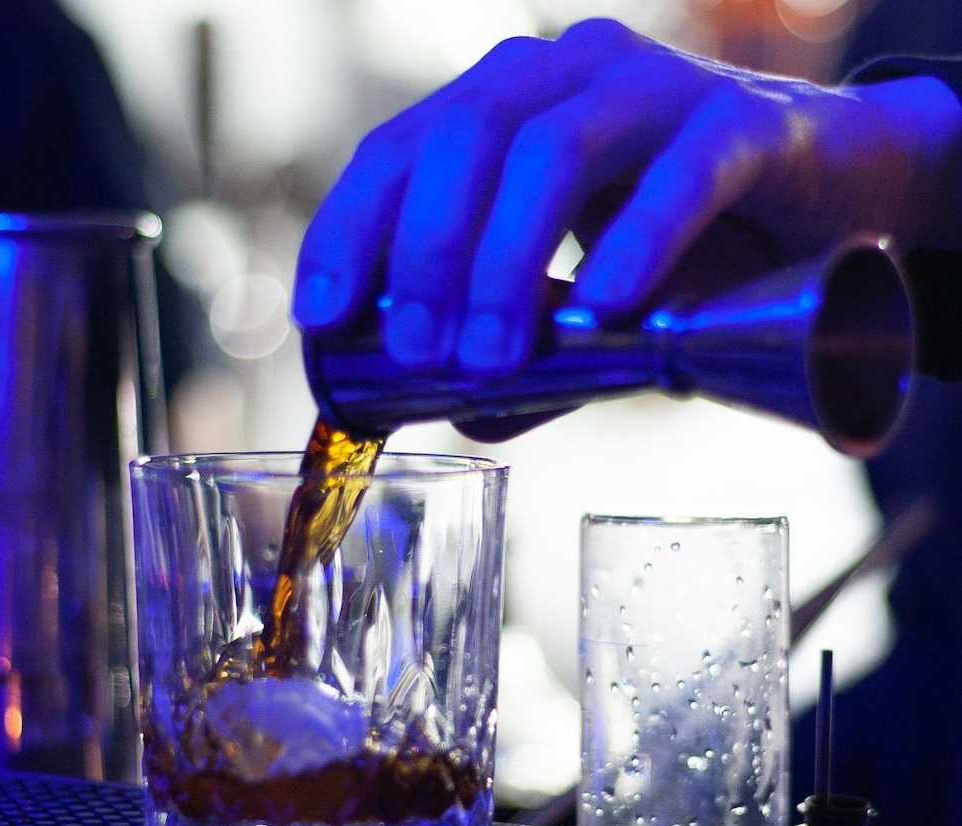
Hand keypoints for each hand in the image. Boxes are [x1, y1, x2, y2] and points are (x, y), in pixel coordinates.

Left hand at [293, 17, 961, 379]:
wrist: (830, 200)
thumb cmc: (686, 243)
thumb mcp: (584, 306)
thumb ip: (529, 355)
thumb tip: (460, 420)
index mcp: (508, 109)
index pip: (401, 150)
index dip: (350, 229)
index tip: (320, 313)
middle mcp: (568, 79)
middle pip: (466, 139)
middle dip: (426, 253)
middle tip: (416, 353)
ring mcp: (657, 90)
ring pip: (555, 151)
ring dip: (506, 260)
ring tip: (487, 357)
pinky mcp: (744, 126)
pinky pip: (682, 172)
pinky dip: (634, 239)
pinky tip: (600, 309)